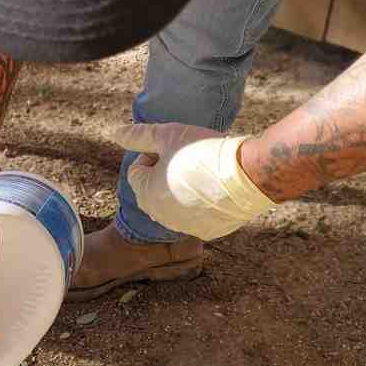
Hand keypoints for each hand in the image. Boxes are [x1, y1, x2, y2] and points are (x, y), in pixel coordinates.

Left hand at [114, 122, 275, 240]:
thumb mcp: (168, 135)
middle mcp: (160, 217)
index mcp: (145, 194)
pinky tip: (216, 190)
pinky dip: (201, 204)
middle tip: (190, 160)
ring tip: (205, 173)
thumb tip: (116, 133)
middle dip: (165, 174)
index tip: (177, 149)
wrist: (249, 174)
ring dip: (182, 189)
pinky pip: (195, 215)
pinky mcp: (206, 232)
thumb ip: (139, 136)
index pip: (137, 170)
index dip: (155, 155)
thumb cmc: (204, 150)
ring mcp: (184, 227)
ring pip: (174, 203)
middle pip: (153, 189)